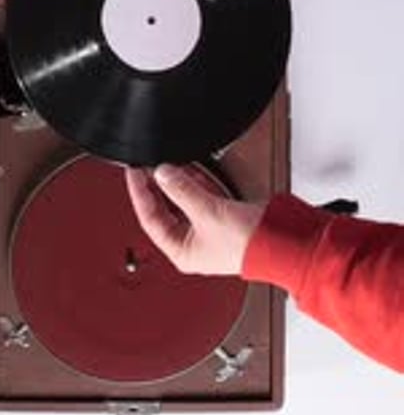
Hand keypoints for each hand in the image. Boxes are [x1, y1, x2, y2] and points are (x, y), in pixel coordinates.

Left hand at [125, 163, 265, 274]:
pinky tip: (188, 169)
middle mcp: (190, 243)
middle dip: (156, 186)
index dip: (139, 193)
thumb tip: (163, 173)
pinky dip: (192, 182)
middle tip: (147, 165)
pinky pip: (198, 197)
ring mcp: (204, 230)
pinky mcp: (219, 217)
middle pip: (163, 209)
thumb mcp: (207, 212)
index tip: (134, 172)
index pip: (149, 219)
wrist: (279, 242)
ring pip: (180, 201)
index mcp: (181, 251)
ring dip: (174, 182)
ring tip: (166, 163)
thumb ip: (182, 190)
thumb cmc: (248, 244)